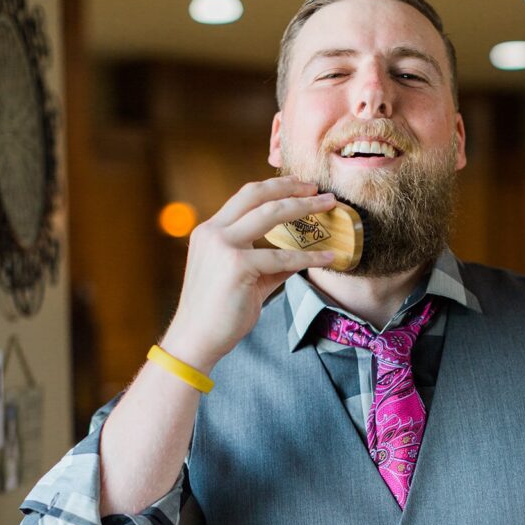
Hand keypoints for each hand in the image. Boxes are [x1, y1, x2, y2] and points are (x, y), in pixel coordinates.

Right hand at [161, 176, 335, 370]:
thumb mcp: (243, 279)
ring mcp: (223, 246)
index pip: (245, 197)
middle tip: (318, 188)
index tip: (299, 185)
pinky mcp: (237, 265)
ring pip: (271, 214)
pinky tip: (327, 257)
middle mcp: (213, 232)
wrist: (195, 340)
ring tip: (329, 206)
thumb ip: (268, 264)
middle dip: (291, 186)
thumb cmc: (218, 313)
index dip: (274, 186)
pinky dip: (308, 256)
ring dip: (305, 207)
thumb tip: (300, 257)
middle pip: (257, 195)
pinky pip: (282, 256)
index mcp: (211, 231)